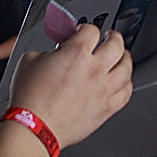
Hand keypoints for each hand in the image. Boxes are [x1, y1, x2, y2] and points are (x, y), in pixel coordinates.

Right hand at [8, 24, 131, 148]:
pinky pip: (126, 93)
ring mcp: (103, 90)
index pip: (91, 30)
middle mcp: (94, 69)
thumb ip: (46, 52)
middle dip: (113, 37)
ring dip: (125, 58)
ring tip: (122, 56)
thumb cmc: (30, 99)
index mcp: (76, 53)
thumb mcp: (29, 61)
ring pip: (126, 68)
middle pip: (116, 44)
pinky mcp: (106, 109)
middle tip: (110, 36)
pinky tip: (122, 82)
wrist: (34, 127)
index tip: (83, 31)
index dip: (86, 28)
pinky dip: (126, 84)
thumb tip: (54, 53)